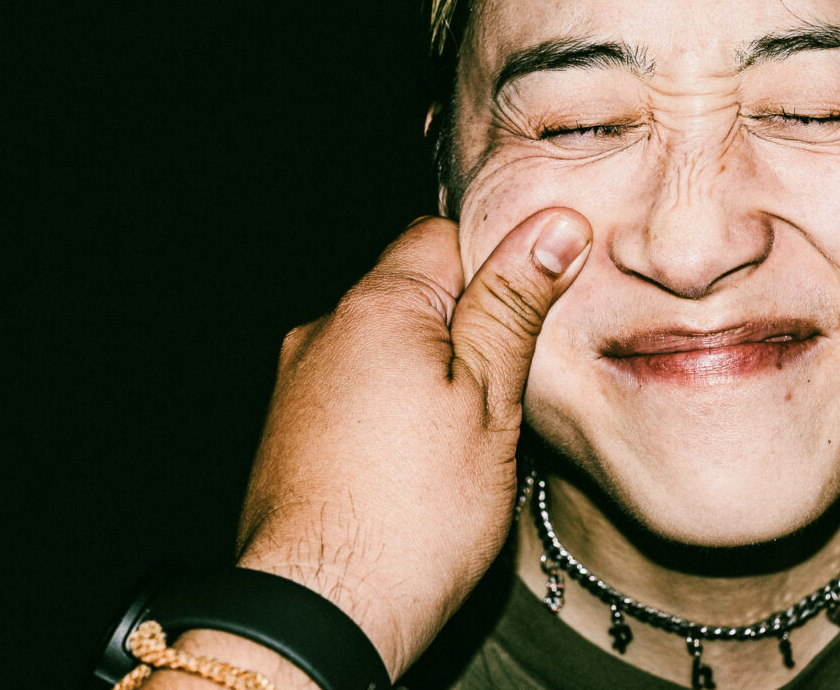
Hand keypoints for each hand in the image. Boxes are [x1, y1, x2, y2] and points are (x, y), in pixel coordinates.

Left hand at [231, 208, 591, 678]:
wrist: (319, 615)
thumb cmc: (415, 516)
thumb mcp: (490, 400)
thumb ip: (514, 306)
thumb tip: (554, 225)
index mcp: (376, 305)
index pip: (445, 236)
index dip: (495, 271)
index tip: (525, 322)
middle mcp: (322, 329)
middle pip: (411, 293)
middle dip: (461, 330)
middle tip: (498, 397)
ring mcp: (295, 382)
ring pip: (382, 347)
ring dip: (423, 374)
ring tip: (454, 444)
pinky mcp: (285, 430)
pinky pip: (351, 391)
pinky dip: (386, 412)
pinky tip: (410, 469)